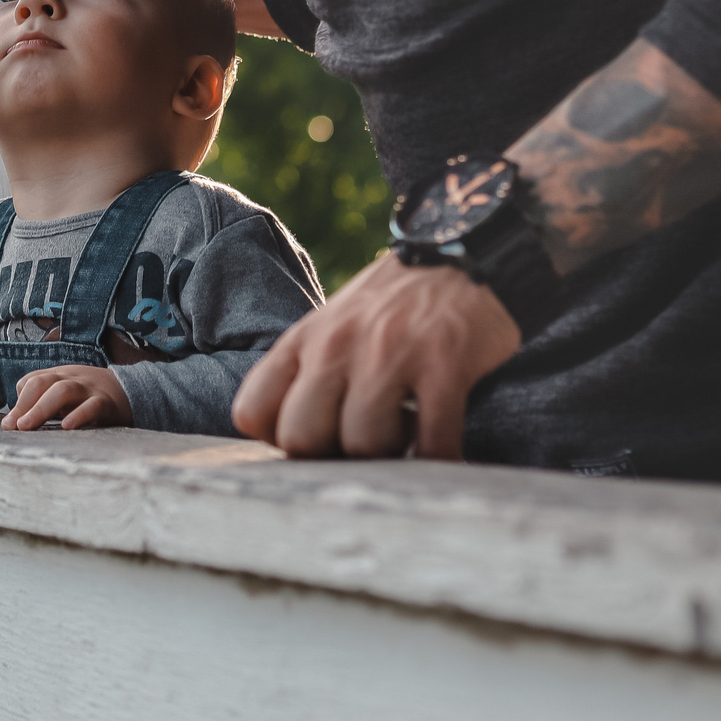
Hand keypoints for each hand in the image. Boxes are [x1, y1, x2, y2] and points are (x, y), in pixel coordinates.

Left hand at [1, 364, 130, 430]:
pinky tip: (66, 426)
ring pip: (63, 390)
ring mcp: (89, 389)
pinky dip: (78, 415)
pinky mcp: (107, 404)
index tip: (9, 423)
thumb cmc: (88, 397)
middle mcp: (71, 379)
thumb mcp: (64, 393)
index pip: (32, 380)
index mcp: (58, 376)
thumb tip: (13, 422)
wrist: (129, 391)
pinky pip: (92, 406)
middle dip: (24, 404)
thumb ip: (41, 402)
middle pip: (42, 382)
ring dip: (41, 408)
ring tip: (27, 426)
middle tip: (12, 426)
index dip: (19, 400)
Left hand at [230, 253, 521, 458]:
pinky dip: (439, 459)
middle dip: (334, 457)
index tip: (318, 435)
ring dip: (390, 456)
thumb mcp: (333, 326)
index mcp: (304, 339)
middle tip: (364, 442)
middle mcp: (337, 344)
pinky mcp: (444, 363)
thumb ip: (306, 373)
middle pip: (302, 439)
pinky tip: (444, 451)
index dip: (281, 438)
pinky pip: (433, 442)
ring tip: (408, 431)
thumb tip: (290, 441)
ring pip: (365, 445)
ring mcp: (389, 352)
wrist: (467, 261)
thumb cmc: (395, 309)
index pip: (253, 412)